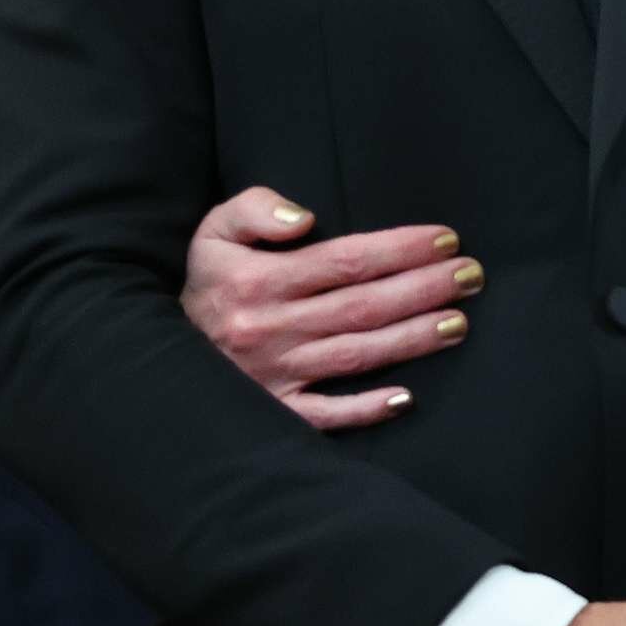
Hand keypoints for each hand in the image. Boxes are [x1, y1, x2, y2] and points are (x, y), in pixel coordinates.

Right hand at [181, 188, 481, 427]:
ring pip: (356, 355)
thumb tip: (302, 217)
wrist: (153, 356)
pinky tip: (407, 398)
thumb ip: (255, 210)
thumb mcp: (214, 231)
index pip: (345, 260)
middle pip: (362, 306)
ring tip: (459, 322)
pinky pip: (326, 416)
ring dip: (412, 339)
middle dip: (423, 288)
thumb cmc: (204, 283)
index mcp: (259, 280)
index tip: (445, 238)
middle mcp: (271, 328)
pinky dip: (365, 409)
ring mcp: (274, 375)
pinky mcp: (275, 412)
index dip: (400, 249)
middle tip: (472, 276)